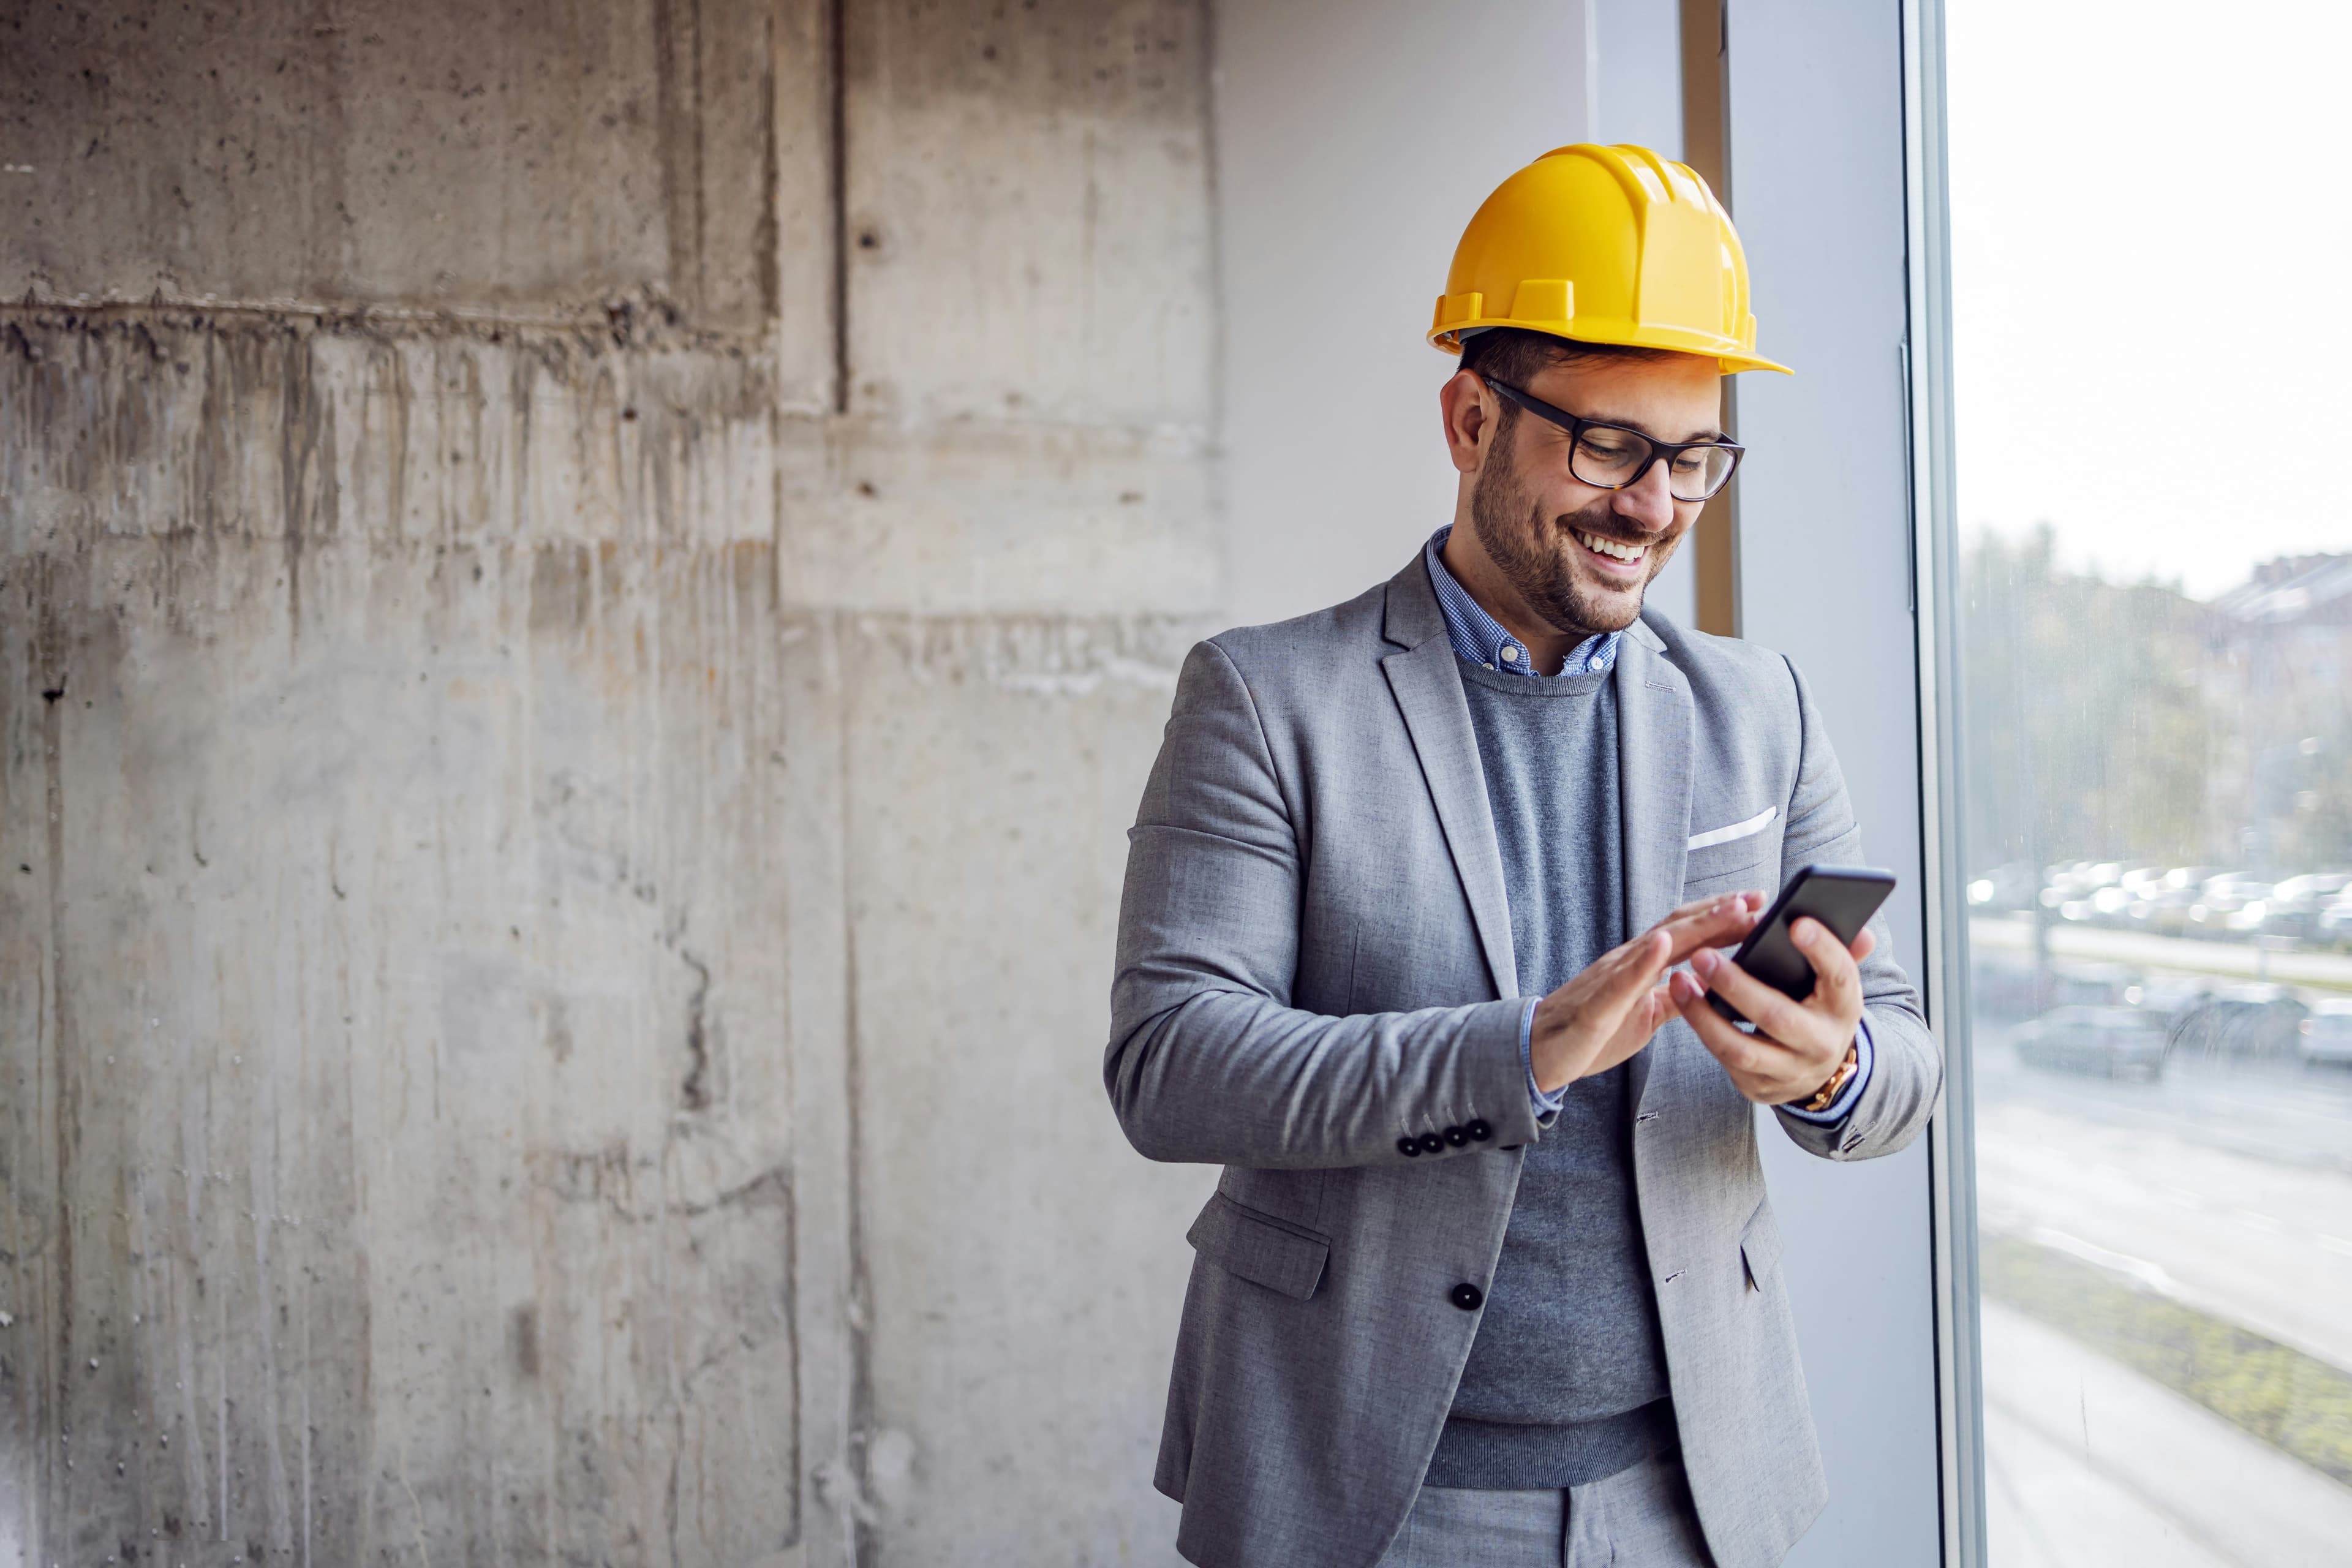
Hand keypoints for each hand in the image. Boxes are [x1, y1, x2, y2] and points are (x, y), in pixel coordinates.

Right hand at [1528, 892, 1764, 1093]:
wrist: (1540, 1051)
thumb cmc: (1592, 1033)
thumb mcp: (1647, 1014)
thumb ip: (1677, 996)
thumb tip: (1710, 983)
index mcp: (1641, 965)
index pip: (1687, 932)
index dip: (1722, 917)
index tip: (1757, 903)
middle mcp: (1627, 961)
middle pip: (1679, 928)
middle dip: (1720, 912)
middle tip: (1758, 898)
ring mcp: (1611, 980)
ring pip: (1657, 945)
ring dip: (1696, 926)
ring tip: (1729, 910)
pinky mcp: (1597, 1007)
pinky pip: (1621, 982)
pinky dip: (1644, 960)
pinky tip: (1662, 943)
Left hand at [1670, 916, 1875, 1104]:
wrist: (1818, 1070)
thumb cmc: (1819, 1009)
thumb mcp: (1836, 984)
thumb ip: (1843, 953)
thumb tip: (1862, 931)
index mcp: (1844, 1008)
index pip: (1840, 977)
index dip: (1822, 950)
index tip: (1796, 923)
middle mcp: (1821, 1044)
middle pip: (1778, 1017)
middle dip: (1737, 986)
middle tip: (1702, 955)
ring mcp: (1790, 1071)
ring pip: (1741, 1048)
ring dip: (1704, 1015)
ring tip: (1680, 981)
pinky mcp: (1760, 1087)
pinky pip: (1725, 1060)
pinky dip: (1702, 1030)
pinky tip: (1685, 1002)